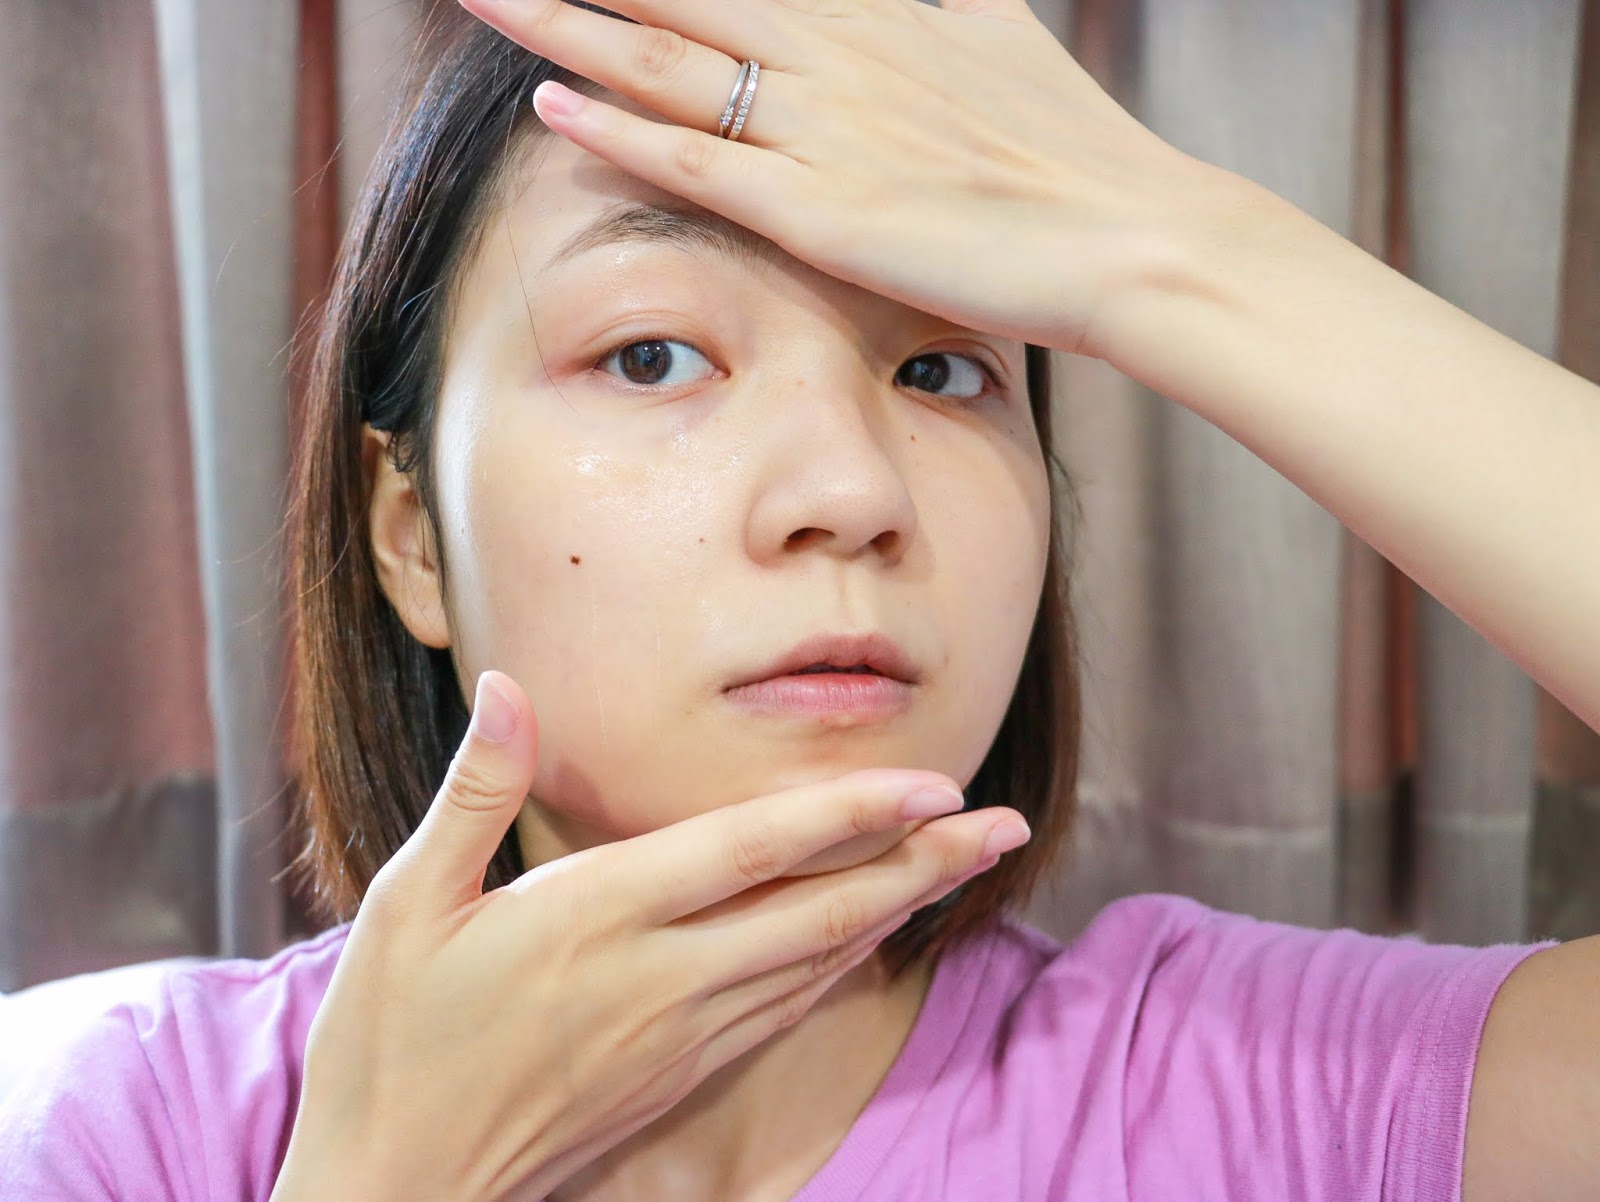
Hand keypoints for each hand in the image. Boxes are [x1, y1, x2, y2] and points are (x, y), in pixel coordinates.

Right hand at [272, 671, 1027, 1201]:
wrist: (398, 1191)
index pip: (751, 850)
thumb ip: (474, 791)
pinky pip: (786, 1008)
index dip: (850, 811)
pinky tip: (870, 939)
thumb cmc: (390, 1044)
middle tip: (1003, 826)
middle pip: (820, 910)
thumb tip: (507, 687)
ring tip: (961, 867)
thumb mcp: (406, 907)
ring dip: (899, 908)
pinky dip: (843, 964)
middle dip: (922, 862)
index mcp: (595, 918)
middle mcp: (659, 977)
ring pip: (818, 962)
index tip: (935, 782)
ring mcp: (679, 1035)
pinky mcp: (680, 1075)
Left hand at [460, 0, 1233, 358]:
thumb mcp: (997, 31)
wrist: (1130, 238)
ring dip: (566, 25)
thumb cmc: (1068, 148)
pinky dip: (625, 133)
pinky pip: (702, 163)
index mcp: (872, 7)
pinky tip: (556, 110)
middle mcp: (835, 48)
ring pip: (667, 61)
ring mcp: (823, 126)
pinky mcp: (824, 210)